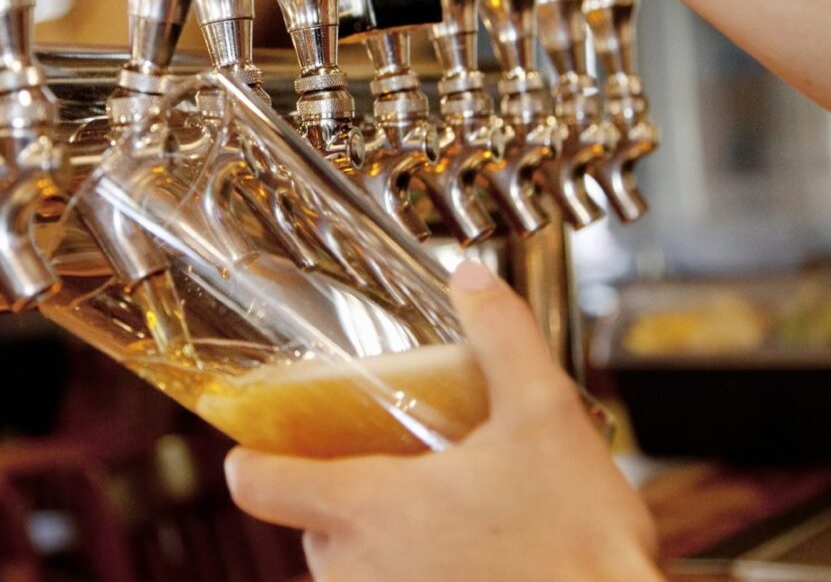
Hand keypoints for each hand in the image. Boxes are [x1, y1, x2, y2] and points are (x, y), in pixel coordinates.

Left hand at [225, 262, 663, 581]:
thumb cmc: (578, 550)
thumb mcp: (546, 419)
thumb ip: (503, 339)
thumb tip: (471, 279)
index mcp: (364, 508)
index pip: (257, 484)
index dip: (252, 460)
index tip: (259, 447)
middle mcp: (356, 572)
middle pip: (313, 525)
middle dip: (352, 498)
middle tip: (404, 473)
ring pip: (353, 571)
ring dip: (385, 549)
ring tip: (448, 526)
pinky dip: (415, 578)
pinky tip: (467, 566)